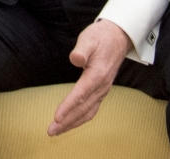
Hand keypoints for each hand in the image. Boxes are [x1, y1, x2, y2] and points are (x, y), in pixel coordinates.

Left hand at [48, 19, 131, 135]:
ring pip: (88, 112)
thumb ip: (82, 49)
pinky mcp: (101, 91)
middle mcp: (101, 86)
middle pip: (83, 108)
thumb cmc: (100, 38)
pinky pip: (92, 109)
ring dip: (72, 123)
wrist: (118, 38)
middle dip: (67, 121)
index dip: (68, 107)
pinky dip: (81, 118)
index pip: (80, 94)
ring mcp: (103, 90)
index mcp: (97, 75)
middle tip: (50, 131)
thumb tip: (75, 58)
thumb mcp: (89, 38)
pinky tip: (71, 123)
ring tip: (57, 131)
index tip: (56, 118)